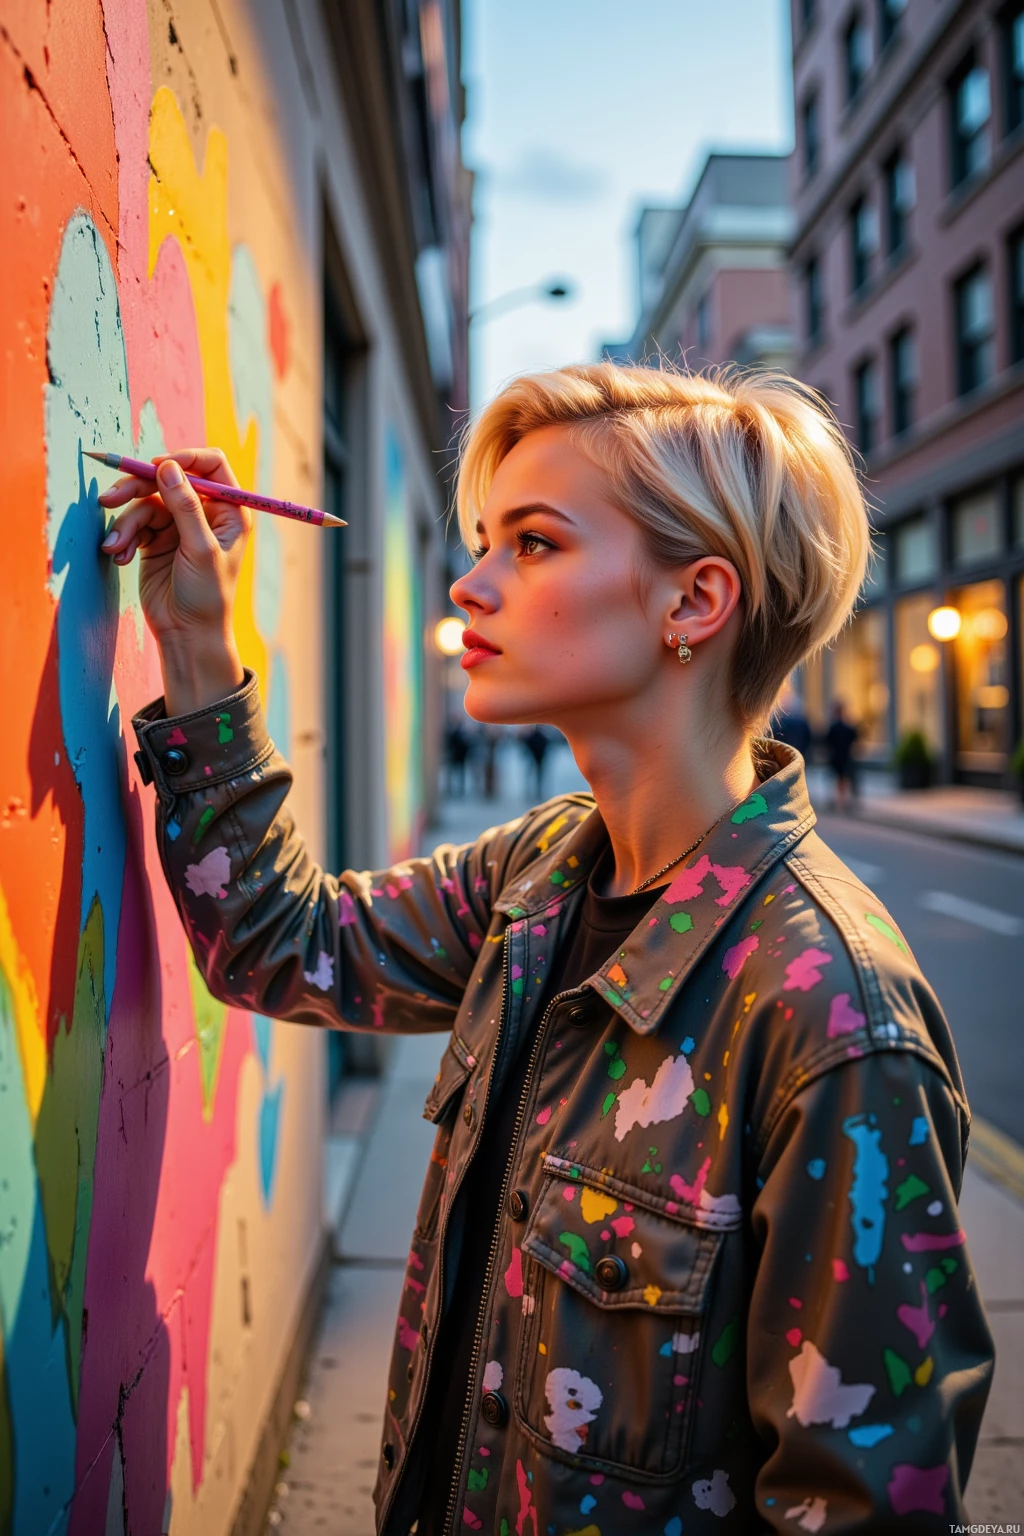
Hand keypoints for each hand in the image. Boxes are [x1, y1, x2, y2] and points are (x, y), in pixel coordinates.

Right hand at [99, 448, 246, 711]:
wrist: (187, 635)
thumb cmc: (207, 596)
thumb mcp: (199, 549)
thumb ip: (185, 507)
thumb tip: (168, 467)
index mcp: (229, 510)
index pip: (210, 465)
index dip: (184, 459)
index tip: (157, 466)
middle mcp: (204, 512)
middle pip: (167, 479)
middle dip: (137, 487)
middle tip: (110, 498)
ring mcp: (178, 525)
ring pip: (144, 502)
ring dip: (124, 522)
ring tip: (114, 546)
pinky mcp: (155, 540)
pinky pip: (133, 524)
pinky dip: (122, 537)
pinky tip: (118, 557)